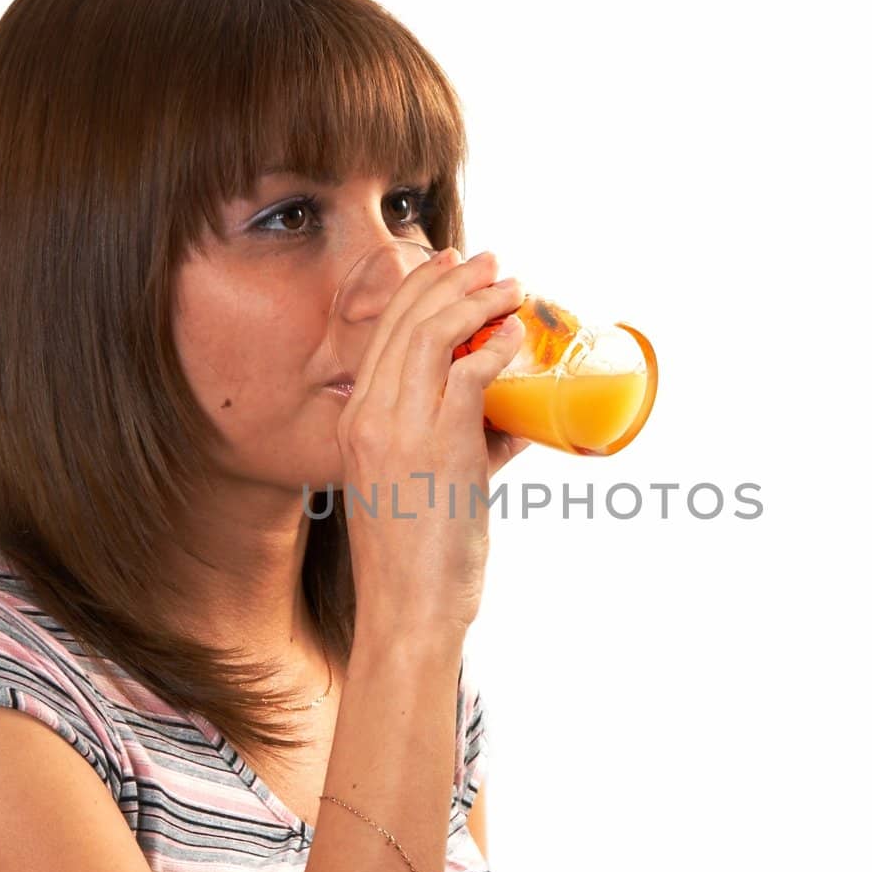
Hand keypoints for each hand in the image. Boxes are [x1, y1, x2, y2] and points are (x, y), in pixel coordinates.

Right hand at [335, 248, 526, 633]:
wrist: (406, 610)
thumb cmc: (416, 561)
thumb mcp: (421, 489)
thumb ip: (465, 446)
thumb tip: (514, 424)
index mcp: (356, 422)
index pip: (384, 333)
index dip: (419, 289)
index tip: (451, 266)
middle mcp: (369, 416)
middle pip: (406, 320)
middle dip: (451, 279)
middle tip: (490, 261)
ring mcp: (400, 429)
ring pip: (433, 333)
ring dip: (476, 300)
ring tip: (510, 286)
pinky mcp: (439, 446)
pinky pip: (467, 372)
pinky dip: (495, 345)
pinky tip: (515, 335)